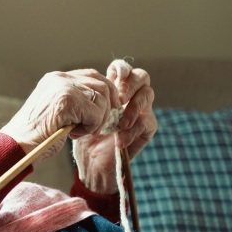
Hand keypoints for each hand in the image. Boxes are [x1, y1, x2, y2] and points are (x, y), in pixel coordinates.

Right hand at [0, 69, 121, 164]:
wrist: (18, 144)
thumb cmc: (36, 134)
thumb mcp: (56, 110)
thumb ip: (75, 100)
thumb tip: (103, 99)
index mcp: (56, 78)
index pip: (92, 75)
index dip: (105, 91)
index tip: (110, 107)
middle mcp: (60, 78)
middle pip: (101, 85)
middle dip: (106, 107)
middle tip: (96, 125)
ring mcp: (63, 88)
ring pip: (101, 100)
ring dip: (97, 120)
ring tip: (79, 131)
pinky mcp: (66, 102)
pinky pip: (95, 114)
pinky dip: (90, 128)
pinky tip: (74, 134)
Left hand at [74, 59, 157, 193]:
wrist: (92, 164)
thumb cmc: (85, 137)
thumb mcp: (82, 114)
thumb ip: (87, 98)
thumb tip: (84, 83)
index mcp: (114, 89)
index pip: (122, 69)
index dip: (120, 68)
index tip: (113, 75)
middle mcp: (130, 96)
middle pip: (141, 77)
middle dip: (130, 84)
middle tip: (119, 98)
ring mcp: (141, 110)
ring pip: (148, 94)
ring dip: (134, 106)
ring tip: (121, 122)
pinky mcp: (147, 128)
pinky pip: (147, 121)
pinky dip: (132, 130)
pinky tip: (119, 140)